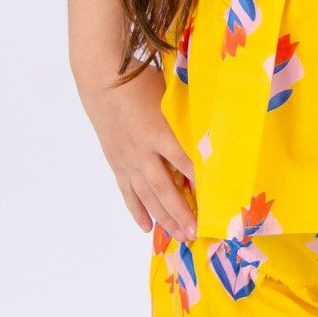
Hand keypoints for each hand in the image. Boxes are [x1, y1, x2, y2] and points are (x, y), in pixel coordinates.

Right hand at [82, 63, 198, 242]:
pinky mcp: (117, 162)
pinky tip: (147, 227)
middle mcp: (143, 151)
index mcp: (159, 131)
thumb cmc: (140, 81)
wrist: (101, 80)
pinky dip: (137, 211)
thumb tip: (214, 127)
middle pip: (165, 188)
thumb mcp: (170, 94)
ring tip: (179, 236)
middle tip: (197, 233)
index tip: (216, 201)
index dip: (200, 182)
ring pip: (147, 196)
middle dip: (182, 212)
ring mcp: (128, 160)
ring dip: (164, 218)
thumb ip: (188, 116)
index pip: (184, 162)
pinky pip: (128, 192)